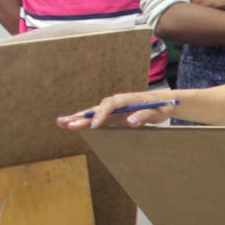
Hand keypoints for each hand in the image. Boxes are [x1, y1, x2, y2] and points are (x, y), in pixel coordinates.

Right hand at [57, 91, 176, 130]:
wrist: (163, 102)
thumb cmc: (160, 107)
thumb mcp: (156, 112)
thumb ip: (143, 116)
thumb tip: (130, 121)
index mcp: (127, 99)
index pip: (111, 105)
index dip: (102, 115)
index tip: (95, 125)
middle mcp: (116, 102)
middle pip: (97, 109)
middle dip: (82, 116)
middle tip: (67, 123)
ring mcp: (113, 109)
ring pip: (93, 113)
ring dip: (78, 118)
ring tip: (61, 123)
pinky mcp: (112, 115)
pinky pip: (97, 118)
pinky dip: (84, 121)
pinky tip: (70, 124)